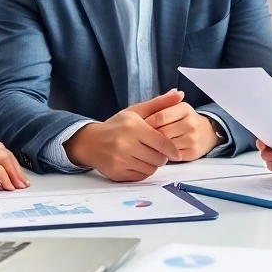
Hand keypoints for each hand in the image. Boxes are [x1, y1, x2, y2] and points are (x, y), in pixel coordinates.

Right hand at [64, 90, 183, 180]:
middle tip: (157, 151)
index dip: (172, 148)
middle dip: (162, 156)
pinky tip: (138, 162)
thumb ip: (159, 103)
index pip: (162, 142)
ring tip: (147, 156)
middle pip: (158, 158)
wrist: (90, 142)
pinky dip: (143, 171)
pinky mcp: (118, 173)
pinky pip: (141, 177)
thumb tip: (180, 94)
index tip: (175, 151)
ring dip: (153, 164)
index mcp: (133, 127)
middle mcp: (126, 144)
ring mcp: (121, 160)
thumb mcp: (136, 111)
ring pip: (151, 169)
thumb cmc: (116, 126)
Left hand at [146, 102, 218, 160]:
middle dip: (149, 136)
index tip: (139, 126)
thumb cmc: (184, 119)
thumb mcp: (175, 107)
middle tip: (141, 138)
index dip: (147, 123)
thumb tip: (145, 106)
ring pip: (167, 145)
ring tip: (148, 145)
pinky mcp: (193, 152)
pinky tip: (159, 151)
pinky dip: (164, 154)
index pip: (160, 116)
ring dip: (155, 146)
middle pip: (162, 132)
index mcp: (184, 109)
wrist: (207, 132)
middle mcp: (191, 123)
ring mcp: (193, 138)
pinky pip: (172, 155)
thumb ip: (160, 104)